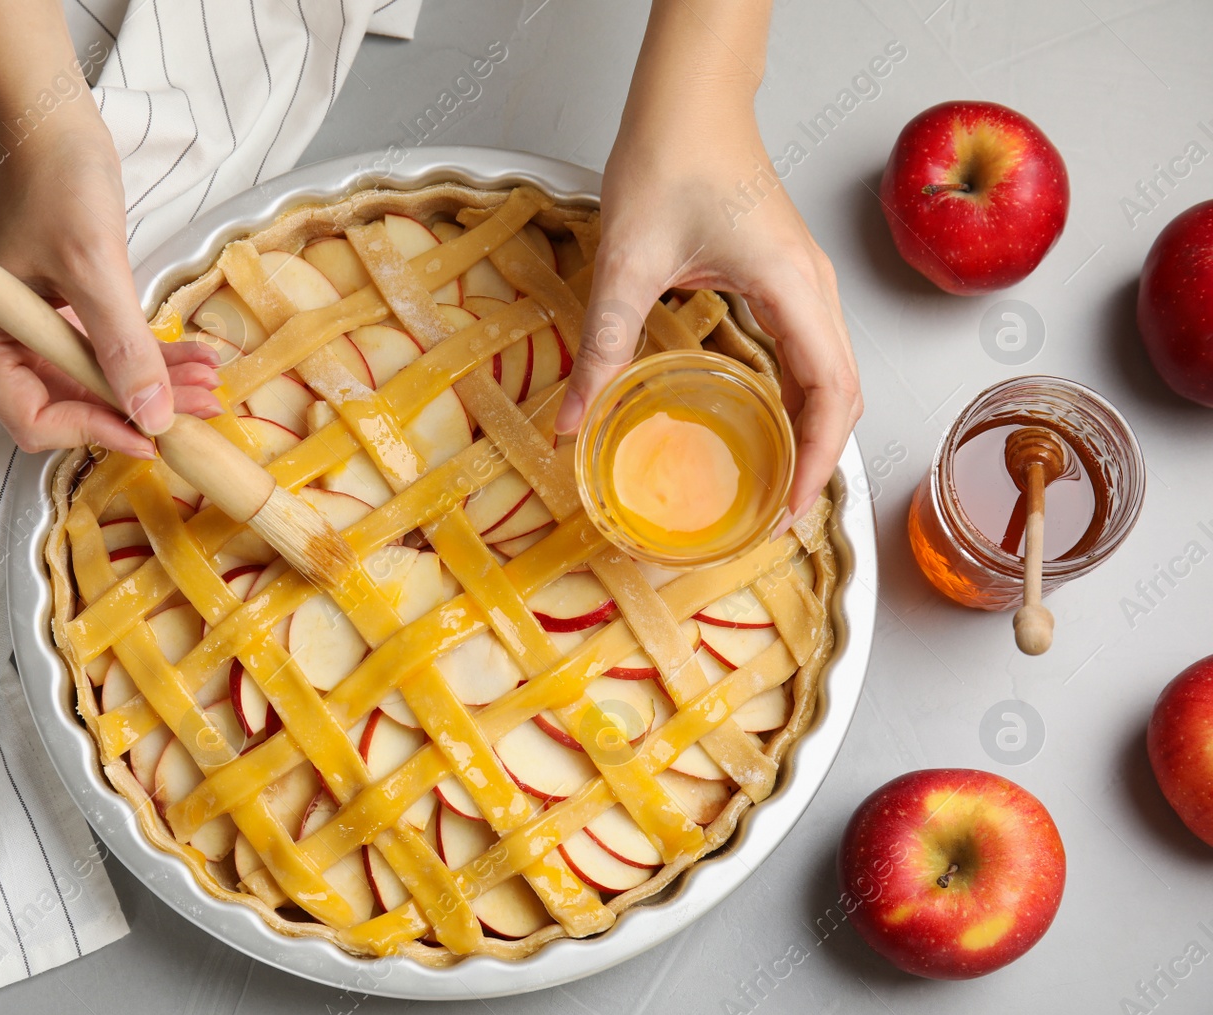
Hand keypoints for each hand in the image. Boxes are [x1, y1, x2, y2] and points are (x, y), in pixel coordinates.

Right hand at [0, 104, 221, 457]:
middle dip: (137, 411)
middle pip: (71, 408)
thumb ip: (121, 347)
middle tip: (200, 410)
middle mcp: (3, 346)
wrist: (57, 126)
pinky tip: (196, 360)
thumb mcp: (94, 268)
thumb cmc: (57, 184)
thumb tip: (153, 416)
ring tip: (209, 385)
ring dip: (155, 388)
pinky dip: (152, 361)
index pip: (34, 418)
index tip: (152, 431)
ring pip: (100, 386)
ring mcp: (37, 333)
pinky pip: (111, 355)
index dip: (94, 431)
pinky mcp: (68, 318)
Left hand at [556, 101, 860, 523]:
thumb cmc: (672, 156)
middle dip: (818, 460)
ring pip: (829, 373)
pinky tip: (756, 424)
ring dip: (809, 431)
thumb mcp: (626, 264)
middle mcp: (812, 288)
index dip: (818, 462)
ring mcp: (804, 282)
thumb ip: (602, 347)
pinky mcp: (783, 277)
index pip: (831, 394)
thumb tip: (571, 422)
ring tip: (773, 484)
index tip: (791, 512)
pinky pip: (805, 351)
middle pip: (842, 393)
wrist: (686, 99)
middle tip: (777, 515)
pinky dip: (793, 397)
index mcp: (792, 287)